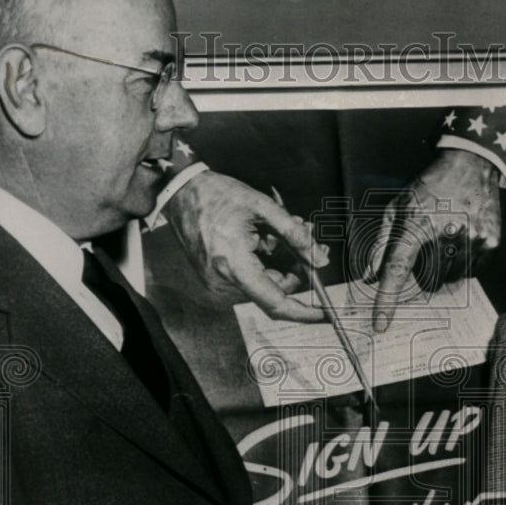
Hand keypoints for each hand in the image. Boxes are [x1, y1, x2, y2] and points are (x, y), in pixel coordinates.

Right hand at [163, 171, 328, 321]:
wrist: (179, 191)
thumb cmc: (216, 195)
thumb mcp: (263, 207)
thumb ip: (295, 235)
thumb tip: (320, 260)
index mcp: (234, 265)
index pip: (275, 302)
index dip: (304, 311)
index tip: (326, 313)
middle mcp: (223, 280)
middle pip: (275, 288)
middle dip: (298, 267)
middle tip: (311, 239)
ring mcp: (217, 281)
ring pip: (266, 280)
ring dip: (283, 259)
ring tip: (287, 227)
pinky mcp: (216, 277)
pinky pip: (251, 275)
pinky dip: (266, 258)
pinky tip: (268, 235)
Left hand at [370, 149, 500, 331]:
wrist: (470, 164)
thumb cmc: (428, 187)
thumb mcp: (397, 207)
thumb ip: (381, 244)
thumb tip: (369, 277)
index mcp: (416, 226)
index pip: (397, 271)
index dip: (387, 301)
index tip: (380, 325)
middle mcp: (444, 235)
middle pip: (427, 282)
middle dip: (424, 271)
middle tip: (429, 247)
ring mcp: (470, 240)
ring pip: (451, 280)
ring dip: (445, 268)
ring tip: (447, 239)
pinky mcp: (490, 243)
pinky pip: (472, 272)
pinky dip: (465, 263)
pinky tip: (463, 238)